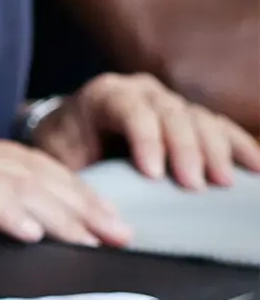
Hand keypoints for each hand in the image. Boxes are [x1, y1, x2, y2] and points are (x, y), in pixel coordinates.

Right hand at [0, 130, 134, 256]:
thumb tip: (21, 238)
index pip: (32, 165)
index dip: (77, 192)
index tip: (110, 222)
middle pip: (35, 169)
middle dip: (84, 202)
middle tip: (120, 233)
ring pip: (14, 180)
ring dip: (60, 211)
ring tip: (90, 237)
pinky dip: (7, 211)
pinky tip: (32, 232)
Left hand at [26, 73, 259, 188]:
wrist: (68, 131)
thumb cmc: (64, 146)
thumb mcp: (59, 157)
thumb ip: (75, 173)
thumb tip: (86, 208)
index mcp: (105, 95)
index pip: (131, 111)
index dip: (146, 139)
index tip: (152, 173)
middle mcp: (142, 91)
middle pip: (171, 115)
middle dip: (185, 150)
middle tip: (194, 184)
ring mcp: (169, 102)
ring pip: (199, 119)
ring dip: (215, 150)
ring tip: (223, 182)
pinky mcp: (189, 117)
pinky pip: (219, 127)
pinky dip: (238, 145)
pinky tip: (255, 165)